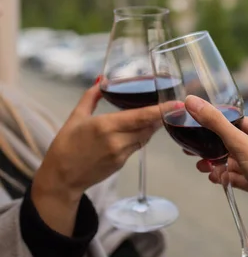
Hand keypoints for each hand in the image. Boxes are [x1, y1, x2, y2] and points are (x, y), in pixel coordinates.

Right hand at [32, 84, 160, 234]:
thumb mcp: (76, 116)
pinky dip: (141, 136)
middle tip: (171, 105)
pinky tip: (139, 129)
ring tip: (157, 114)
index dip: (161, 111)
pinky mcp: (122, 163)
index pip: (140, 117)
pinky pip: (137, 146)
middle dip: (160, 116)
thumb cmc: (66, 144)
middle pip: (148, 127)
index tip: (176, 104)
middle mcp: (117, 141)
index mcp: (106, 126)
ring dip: (151, 126)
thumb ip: (91, 96)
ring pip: (145, 137)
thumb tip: (102, 79)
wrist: (61, 177)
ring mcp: (121, 154)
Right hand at [185, 96, 247, 256]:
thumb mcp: (240, 145)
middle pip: (235, 143)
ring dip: (218, 164)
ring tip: (200, 166)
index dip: (220, 123)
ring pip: (236, 162)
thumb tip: (192, 101)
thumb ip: (216, 123)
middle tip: (194, 150)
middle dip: (214, 147)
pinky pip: (239, 177)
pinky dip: (226, 177)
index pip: (241, 122)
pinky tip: (214, 179)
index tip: (200, 125)